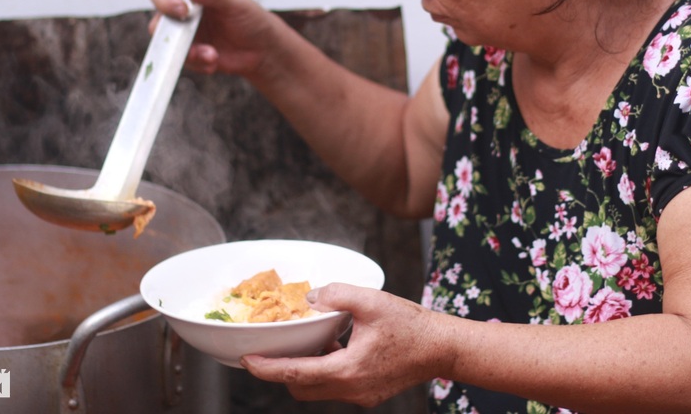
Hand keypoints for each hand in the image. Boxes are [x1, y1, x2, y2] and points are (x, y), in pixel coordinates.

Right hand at [146, 0, 279, 77]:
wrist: (261, 48)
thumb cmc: (250, 18)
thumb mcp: (235, 1)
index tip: (182, 9)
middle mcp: (181, 13)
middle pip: (157, 21)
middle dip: (170, 33)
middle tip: (189, 39)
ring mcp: (183, 36)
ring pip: (167, 46)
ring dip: (188, 52)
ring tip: (211, 54)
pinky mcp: (190, 55)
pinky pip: (182, 62)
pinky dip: (198, 63)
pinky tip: (214, 60)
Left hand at [241, 283, 440, 407]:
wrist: (443, 347)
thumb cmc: (411, 325)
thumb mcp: (372, 301)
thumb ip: (337, 295)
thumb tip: (311, 298)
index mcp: (348, 369)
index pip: (296, 374)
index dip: (267, 368)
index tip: (247, 360)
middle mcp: (351, 389)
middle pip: (301, 388)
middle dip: (281, 371)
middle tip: (270, 349)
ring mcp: (361, 395)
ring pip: (318, 389)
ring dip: (305, 369)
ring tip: (305, 343)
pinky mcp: (369, 393)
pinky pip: (336, 386)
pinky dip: (325, 369)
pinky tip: (333, 346)